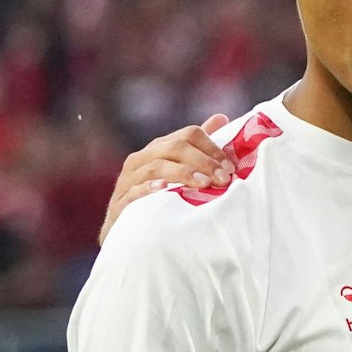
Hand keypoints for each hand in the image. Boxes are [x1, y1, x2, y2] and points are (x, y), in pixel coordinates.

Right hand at [99, 115, 232, 243]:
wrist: (132, 234)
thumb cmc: (159, 198)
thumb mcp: (178, 169)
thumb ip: (198, 146)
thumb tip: (221, 117)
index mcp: (158, 148)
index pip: (188, 135)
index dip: (212, 148)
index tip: (230, 168)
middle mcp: (142, 159)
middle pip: (174, 147)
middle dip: (203, 161)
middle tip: (223, 179)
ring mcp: (129, 179)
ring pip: (156, 167)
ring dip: (183, 174)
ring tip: (204, 184)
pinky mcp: (121, 202)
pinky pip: (134, 191)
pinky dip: (150, 188)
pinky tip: (165, 189)